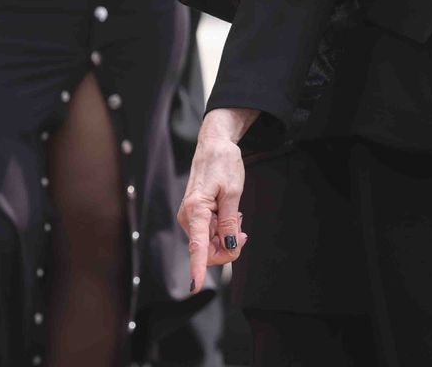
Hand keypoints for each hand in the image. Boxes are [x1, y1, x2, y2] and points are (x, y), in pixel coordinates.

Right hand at [178, 107, 256, 293]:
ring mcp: (191, 218)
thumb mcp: (233, 190)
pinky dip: (221, 231)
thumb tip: (229, 245)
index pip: (196, 246)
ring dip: (225, 237)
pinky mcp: (195, 216)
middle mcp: (189, 218)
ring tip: (235, 215)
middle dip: (227, 248)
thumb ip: (230, 220)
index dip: (197, 268)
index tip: (195, 286)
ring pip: (208, 245)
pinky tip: (228, 216)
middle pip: (207, 251)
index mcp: (196, 210)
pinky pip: (208, 235)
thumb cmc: (222, 162)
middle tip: (242, 230)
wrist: (214, 144)